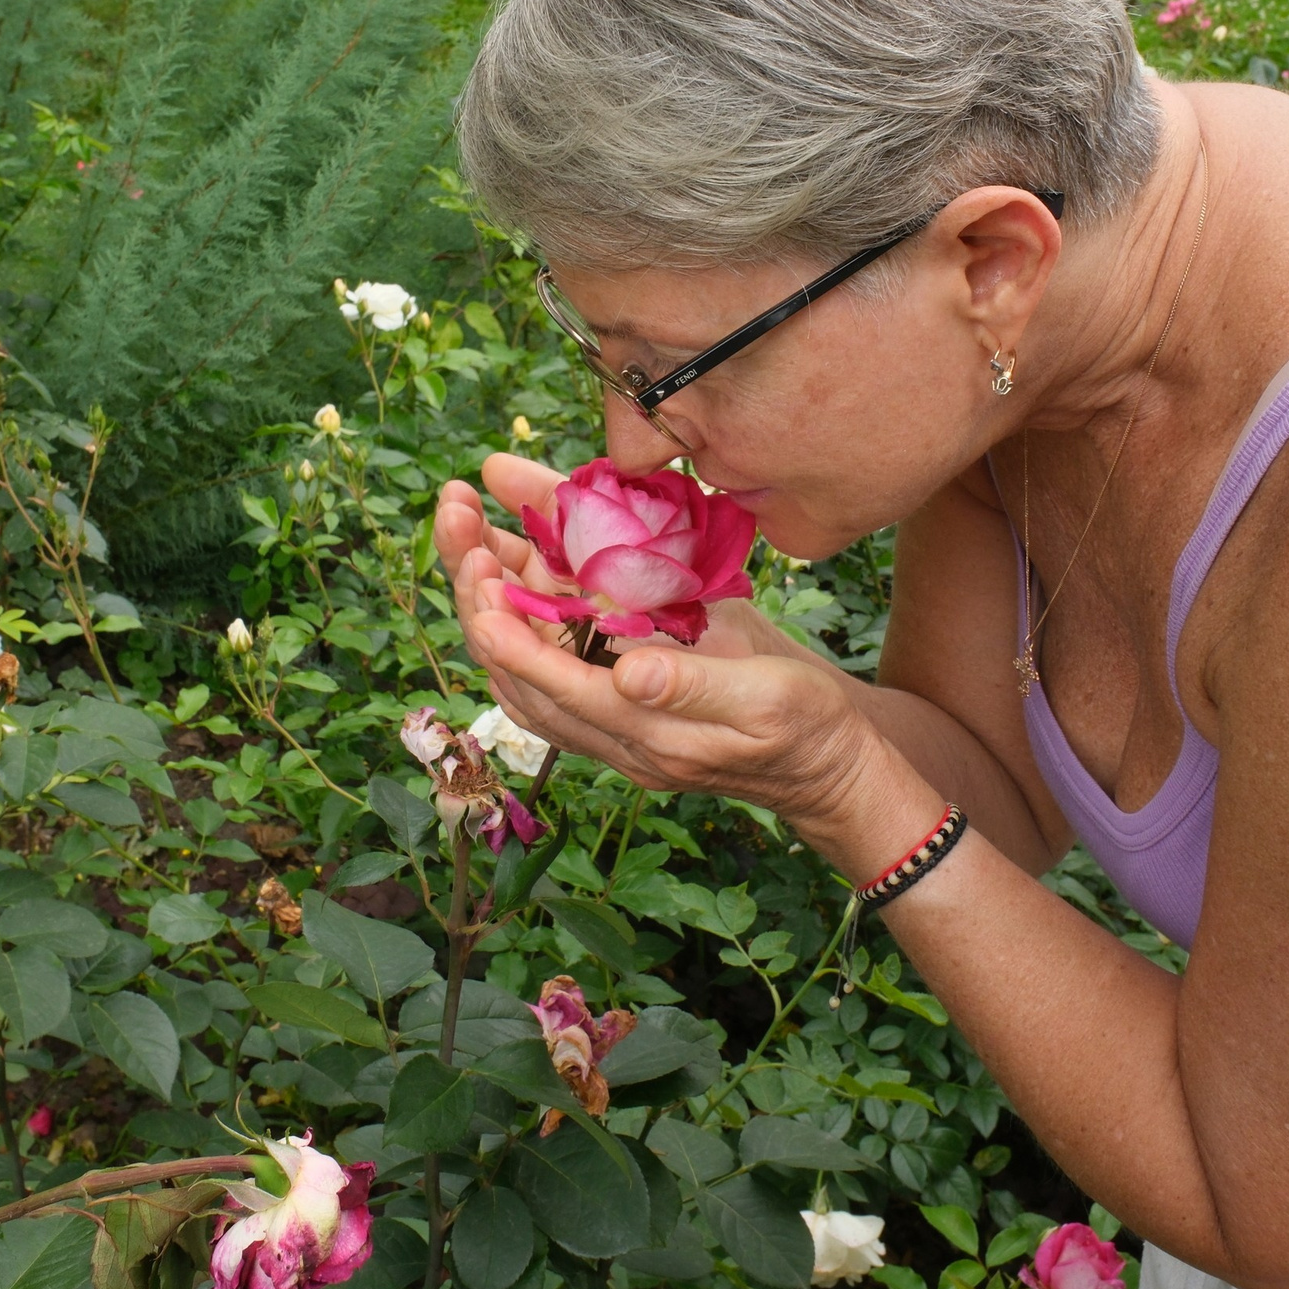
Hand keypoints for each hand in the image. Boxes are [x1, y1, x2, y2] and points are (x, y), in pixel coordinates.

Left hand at [434, 459, 934, 869]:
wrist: (829, 765)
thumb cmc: (807, 726)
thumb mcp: (767, 695)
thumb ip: (692, 686)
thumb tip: (626, 673)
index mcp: (645, 735)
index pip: (552, 685)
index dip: (508, 633)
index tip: (478, 574)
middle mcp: (612, 738)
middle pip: (517, 676)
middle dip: (478, 600)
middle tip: (459, 522)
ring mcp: (612, 728)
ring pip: (524, 669)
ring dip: (491, 604)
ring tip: (470, 533)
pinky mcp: (620, 710)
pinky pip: (552, 667)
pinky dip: (526, 617)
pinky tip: (516, 567)